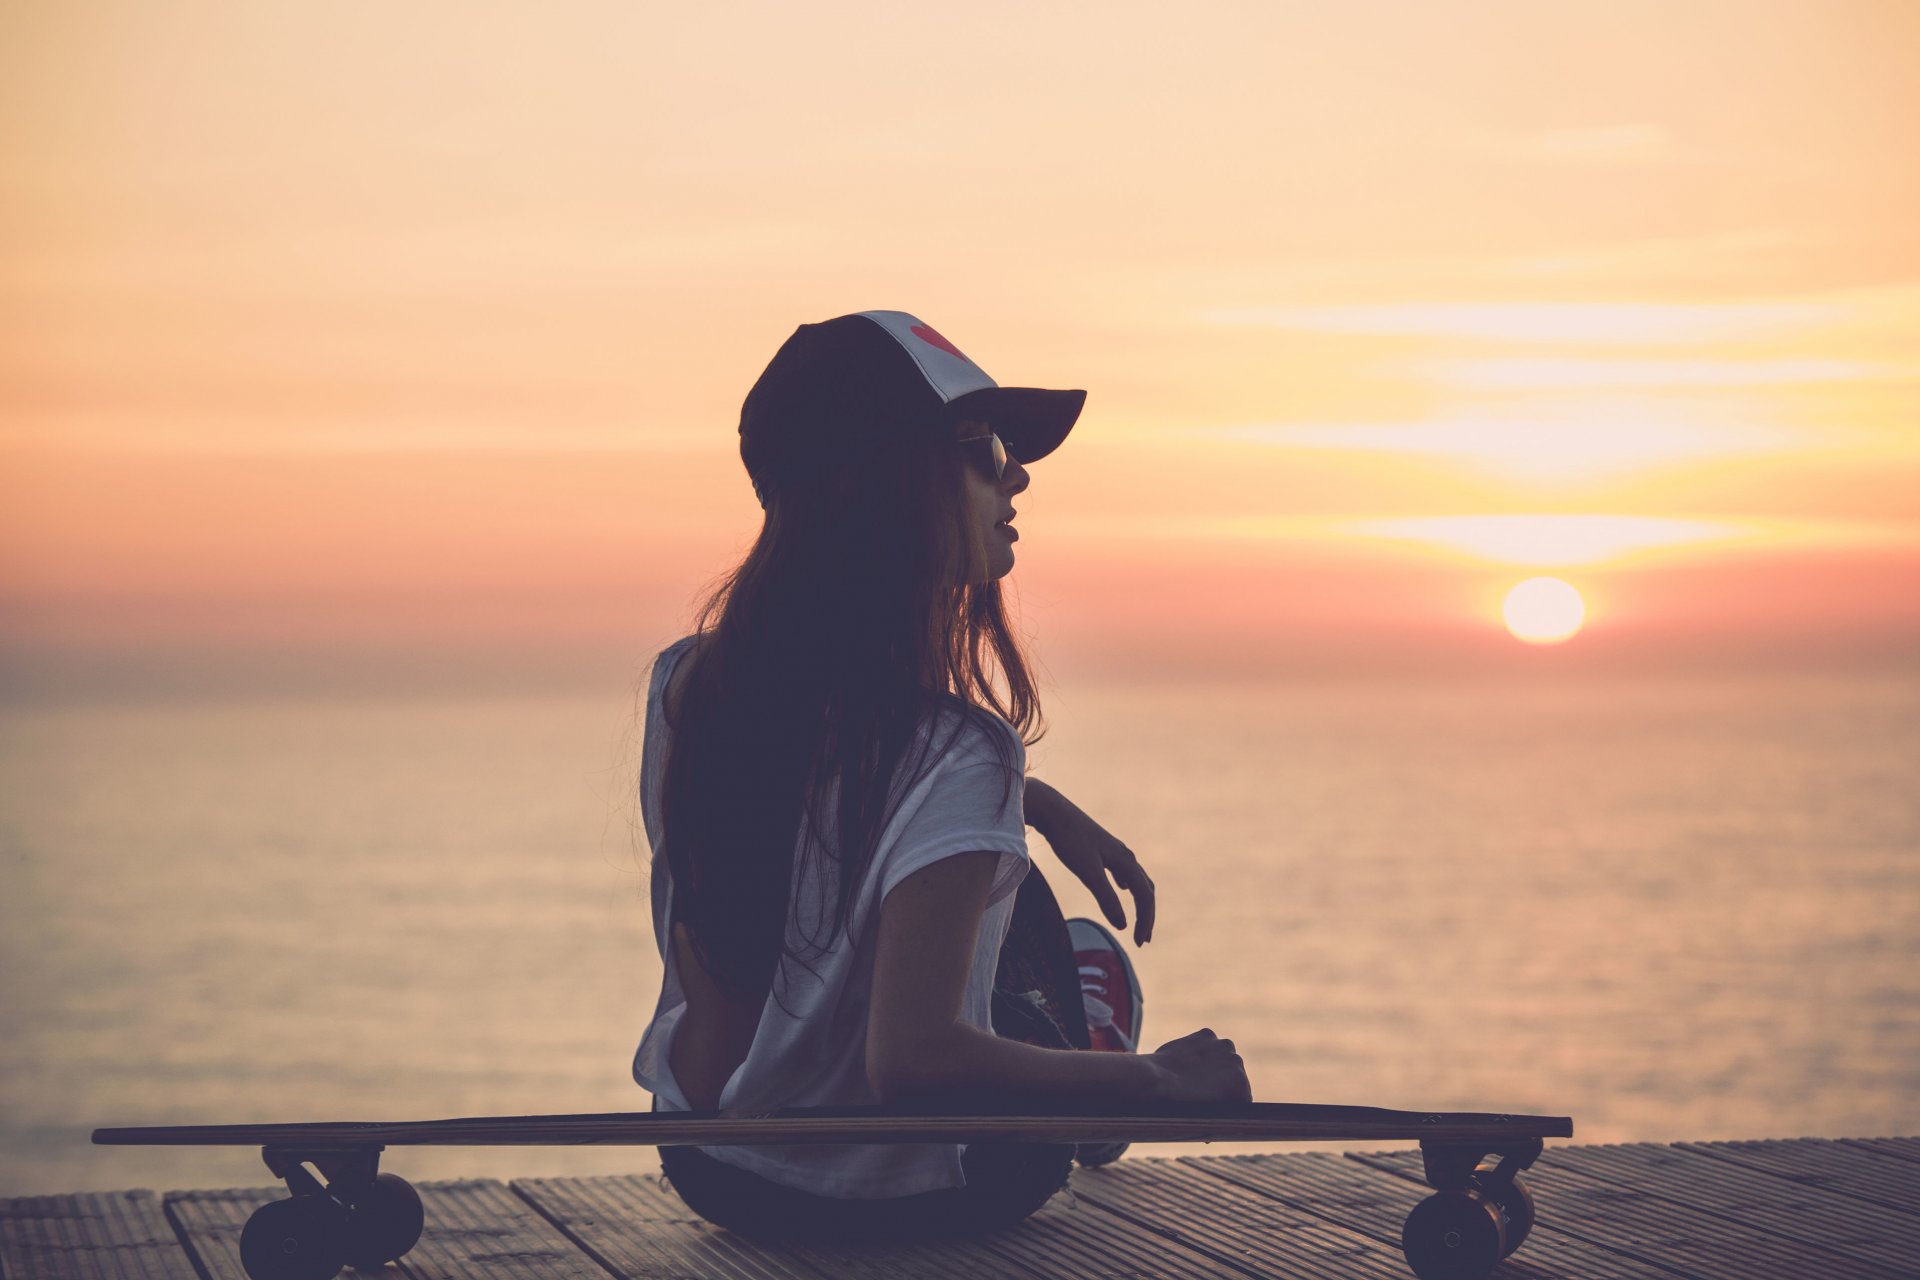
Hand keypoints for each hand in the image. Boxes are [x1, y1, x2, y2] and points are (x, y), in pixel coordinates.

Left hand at [1026, 781, 1154, 944]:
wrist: (1052, 811)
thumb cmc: (1070, 841)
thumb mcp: (1088, 873)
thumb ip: (1106, 898)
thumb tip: (1122, 925)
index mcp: (1126, 861)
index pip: (1145, 896)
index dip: (1145, 921)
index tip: (1138, 943)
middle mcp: (1125, 855)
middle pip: (1146, 889)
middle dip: (1147, 915)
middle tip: (1143, 939)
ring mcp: (1114, 850)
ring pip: (1137, 878)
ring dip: (1140, 900)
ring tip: (1137, 918)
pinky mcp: (1102, 848)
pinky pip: (1123, 869)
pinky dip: (1128, 884)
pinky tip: (1121, 886)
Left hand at [1147, 1028, 1250, 1103]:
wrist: (1156, 1080)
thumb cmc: (1179, 1104)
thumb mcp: (1208, 1111)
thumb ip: (1221, 1101)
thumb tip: (1220, 1098)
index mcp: (1242, 1088)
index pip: (1241, 1095)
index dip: (1226, 1099)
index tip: (1212, 1101)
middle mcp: (1238, 1063)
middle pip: (1233, 1073)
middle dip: (1221, 1078)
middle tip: (1199, 1086)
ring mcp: (1224, 1046)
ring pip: (1222, 1055)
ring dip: (1212, 1061)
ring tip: (1191, 1072)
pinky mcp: (1208, 1034)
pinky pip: (1207, 1042)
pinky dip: (1199, 1048)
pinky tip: (1185, 1058)